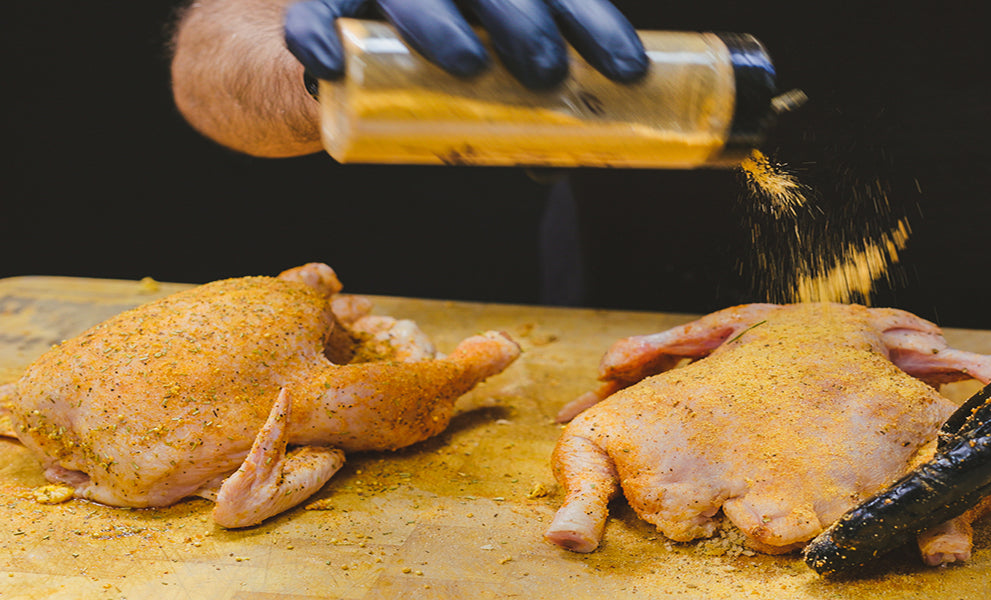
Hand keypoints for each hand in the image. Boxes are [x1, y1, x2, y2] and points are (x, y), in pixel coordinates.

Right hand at [284, 0, 648, 89]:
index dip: (597, 25)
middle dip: (523, 20)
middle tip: (547, 71)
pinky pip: (313, 11)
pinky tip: (331, 64)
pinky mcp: (327, 3)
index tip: (630, 71)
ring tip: (467, 63)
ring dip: (437, 21)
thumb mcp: (482, 78)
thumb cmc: (432, 64)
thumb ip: (517, 112)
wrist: (340, 47)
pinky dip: (318, 35)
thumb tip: (557, 164)